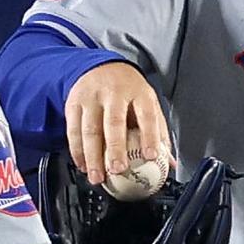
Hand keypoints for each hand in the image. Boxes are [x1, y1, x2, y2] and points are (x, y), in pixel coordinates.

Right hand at [64, 61, 168, 194]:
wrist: (100, 66)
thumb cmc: (128, 91)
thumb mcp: (148, 103)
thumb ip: (159, 132)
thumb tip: (170, 163)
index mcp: (139, 92)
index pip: (147, 115)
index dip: (150, 136)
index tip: (151, 156)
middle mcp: (114, 93)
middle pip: (114, 123)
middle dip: (115, 149)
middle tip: (118, 169)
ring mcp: (92, 97)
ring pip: (90, 129)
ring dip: (92, 157)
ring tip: (97, 177)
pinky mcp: (74, 103)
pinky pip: (73, 130)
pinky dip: (77, 152)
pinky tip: (83, 165)